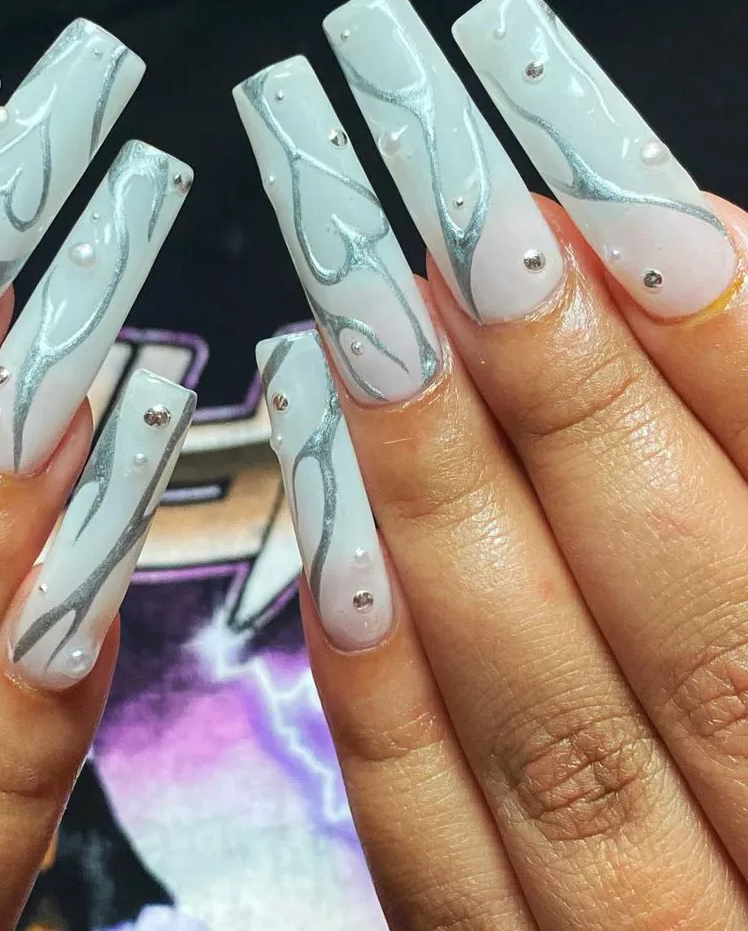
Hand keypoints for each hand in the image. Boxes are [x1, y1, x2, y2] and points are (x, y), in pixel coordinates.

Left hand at [246, 0, 747, 927]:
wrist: (741, 876)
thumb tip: (670, 245)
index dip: (730, 339)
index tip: (597, 184)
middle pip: (693, 624)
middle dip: (563, 395)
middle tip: (446, 205)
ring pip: (552, 740)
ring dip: (447, 510)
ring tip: (364, 324)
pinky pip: (445, 866)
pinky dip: (387, 705)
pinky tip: (337, 549)